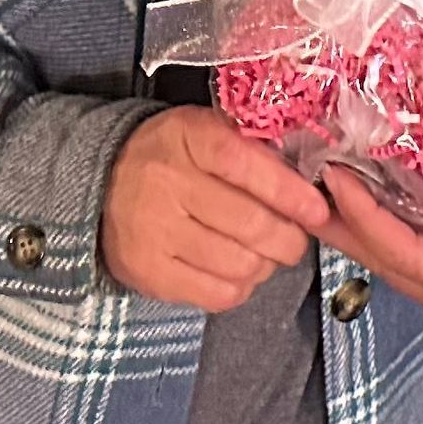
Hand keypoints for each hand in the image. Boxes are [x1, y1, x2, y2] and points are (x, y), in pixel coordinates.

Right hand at [100, 107, 329, 312]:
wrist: (104, 183)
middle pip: (248, 224)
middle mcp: (167, 183)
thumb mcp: (206, 130)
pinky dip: (242, 287)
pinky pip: (215, 294)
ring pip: (238, 263)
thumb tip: (308, 179)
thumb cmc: (174, 154)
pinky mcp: (148, 273)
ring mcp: (155, 232)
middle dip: (288, 238)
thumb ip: (251, 147)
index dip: (287, 191)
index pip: (244, 165)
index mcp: (188, 137)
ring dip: (267, 264)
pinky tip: (242, 271)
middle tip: (298, 238)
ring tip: (267, 253)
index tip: (318, 210)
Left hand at [319, 139, 422, 339]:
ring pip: (402, 262)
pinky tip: (385, 192)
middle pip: (389, 264)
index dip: (364, 213)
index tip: (335, 175)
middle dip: (347, 220)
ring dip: (368, 221)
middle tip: (314, 172)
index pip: (404, 254)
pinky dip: (398, 223)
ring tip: (336, 178)